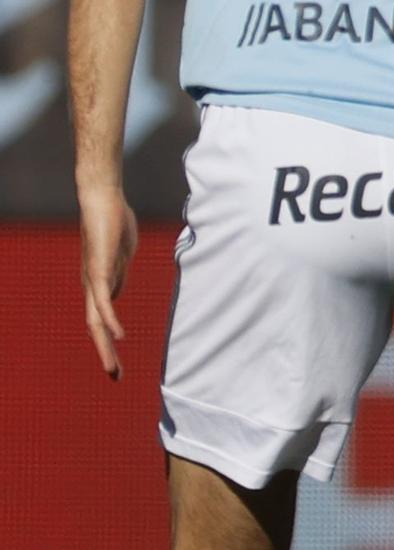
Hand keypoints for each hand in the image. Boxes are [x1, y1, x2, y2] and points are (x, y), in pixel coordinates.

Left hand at [78, 184, 136, 379]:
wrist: (102, 199)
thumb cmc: (113, 222)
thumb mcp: (121, 256)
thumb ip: (119, 277)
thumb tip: (117, 297)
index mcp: (98, 284)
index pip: (101, 320)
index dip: (109, 342)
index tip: (118, 362)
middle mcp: (91, 287)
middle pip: (96, 328)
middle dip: (106, 353)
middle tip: (116, 376)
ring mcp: (92, 280)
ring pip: (96, 320)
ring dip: (105, 346)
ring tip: (114, 367)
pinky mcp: (97, 270)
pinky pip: (104, 300)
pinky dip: (110, 319)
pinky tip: (119, 335)